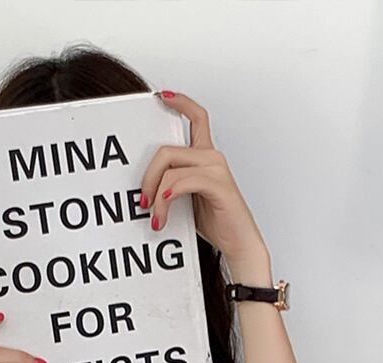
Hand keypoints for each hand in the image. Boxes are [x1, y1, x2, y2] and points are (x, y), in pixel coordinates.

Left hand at [139, 91, 270, 278]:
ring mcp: (216, 169)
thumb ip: (173, 184)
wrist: (240, 245)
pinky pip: (183, 181)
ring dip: (155, 193)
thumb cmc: (217, 223)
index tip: (160, 97)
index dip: (180, 102)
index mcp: (206, 157)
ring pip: (170, 166)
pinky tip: (163, 211)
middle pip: (167, 150)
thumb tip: (146, 187)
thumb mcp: (189, 200)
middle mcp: (212, 157)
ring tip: (155, 217)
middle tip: (142, 202)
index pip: (197, 117)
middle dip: (147, 176)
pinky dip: (168, 196)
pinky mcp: (218, 185)